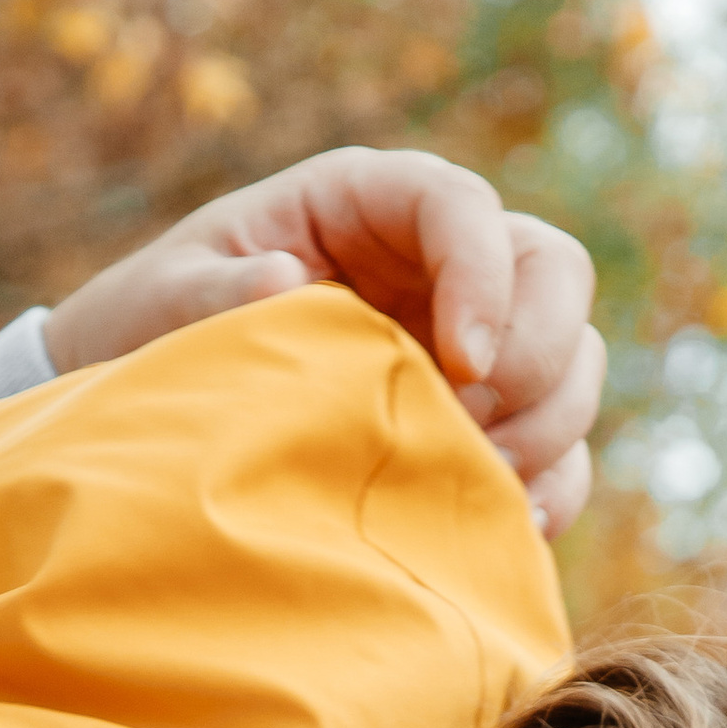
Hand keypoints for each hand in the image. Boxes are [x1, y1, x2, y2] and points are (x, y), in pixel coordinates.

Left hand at [43, 149, 604, 535]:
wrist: (154, 412)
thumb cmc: (153, 330)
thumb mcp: (160, 302)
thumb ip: (213, 293)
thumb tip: (281, 280)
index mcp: (368, 202)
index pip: (463, 206)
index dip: (483, 277)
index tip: (462, 365)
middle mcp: (439, 263)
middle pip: (554, 276)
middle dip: (536, 356)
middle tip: (470, 428)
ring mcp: (473, 344)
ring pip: (573, 364)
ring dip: (545, 428)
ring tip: (468, 480)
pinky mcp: (486, 424)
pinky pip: (559, 451)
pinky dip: (548, 490)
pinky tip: (502, 525)